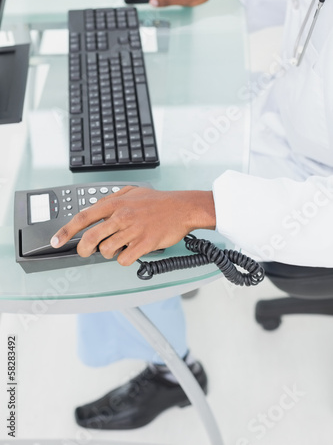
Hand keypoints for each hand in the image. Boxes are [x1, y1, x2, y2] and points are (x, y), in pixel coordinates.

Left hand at [50, 186, 215, 265]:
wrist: (183, 208)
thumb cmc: (159, 202)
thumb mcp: (131, 192)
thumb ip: (111, 198)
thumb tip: (95, 206)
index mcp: (116, 203)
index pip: (82, 218)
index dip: (66, 231)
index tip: (57, 241)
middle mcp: (122, 216)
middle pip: (90, 238)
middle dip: (83, 249)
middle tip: (85, 252)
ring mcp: (133, 230)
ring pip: (106, 251)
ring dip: (109, 253)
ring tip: (118, 247)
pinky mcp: (145, 243)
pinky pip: (124, 259)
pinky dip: (124, 259)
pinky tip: (131, 252)